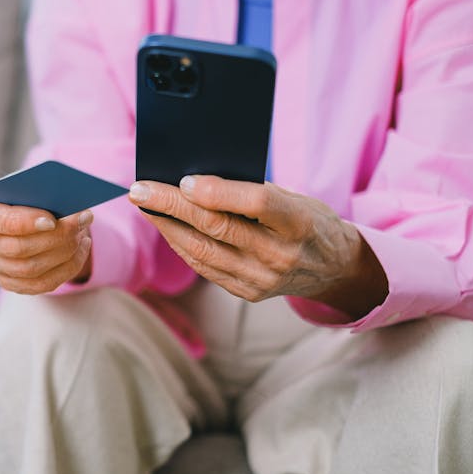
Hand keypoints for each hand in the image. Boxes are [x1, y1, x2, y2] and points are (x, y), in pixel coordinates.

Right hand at [0, 191, 92, 294]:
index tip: (51, 220)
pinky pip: (40, 284)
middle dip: (53, 237)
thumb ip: (43, 192)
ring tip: (82, 234)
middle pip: (15, 248)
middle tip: (80, 223)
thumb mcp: (32, 184)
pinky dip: (67, 268)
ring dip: (63, 252)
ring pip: (30, 269)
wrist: (27, 209)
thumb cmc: (29, 192)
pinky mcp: (9, 281)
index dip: (22, 222)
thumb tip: (73, 210)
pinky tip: (82, 248)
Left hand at [129, 176, 387, 318]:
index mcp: (298, 222)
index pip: (256, 203)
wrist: (333, 268)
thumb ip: (252, 190)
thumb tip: (194, 180)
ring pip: (203, 251)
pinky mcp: (247, 293)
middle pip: (217, 227)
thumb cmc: (307, 220)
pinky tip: (165, 227)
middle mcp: (280, 255)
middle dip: (172, 206)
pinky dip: (180, 245)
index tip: (185, 179)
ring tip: (144, 206)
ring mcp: (262, 279)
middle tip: (139, 189)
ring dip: (167, 227)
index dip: (218, 191)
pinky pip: (205, 267)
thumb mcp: (294, 197)